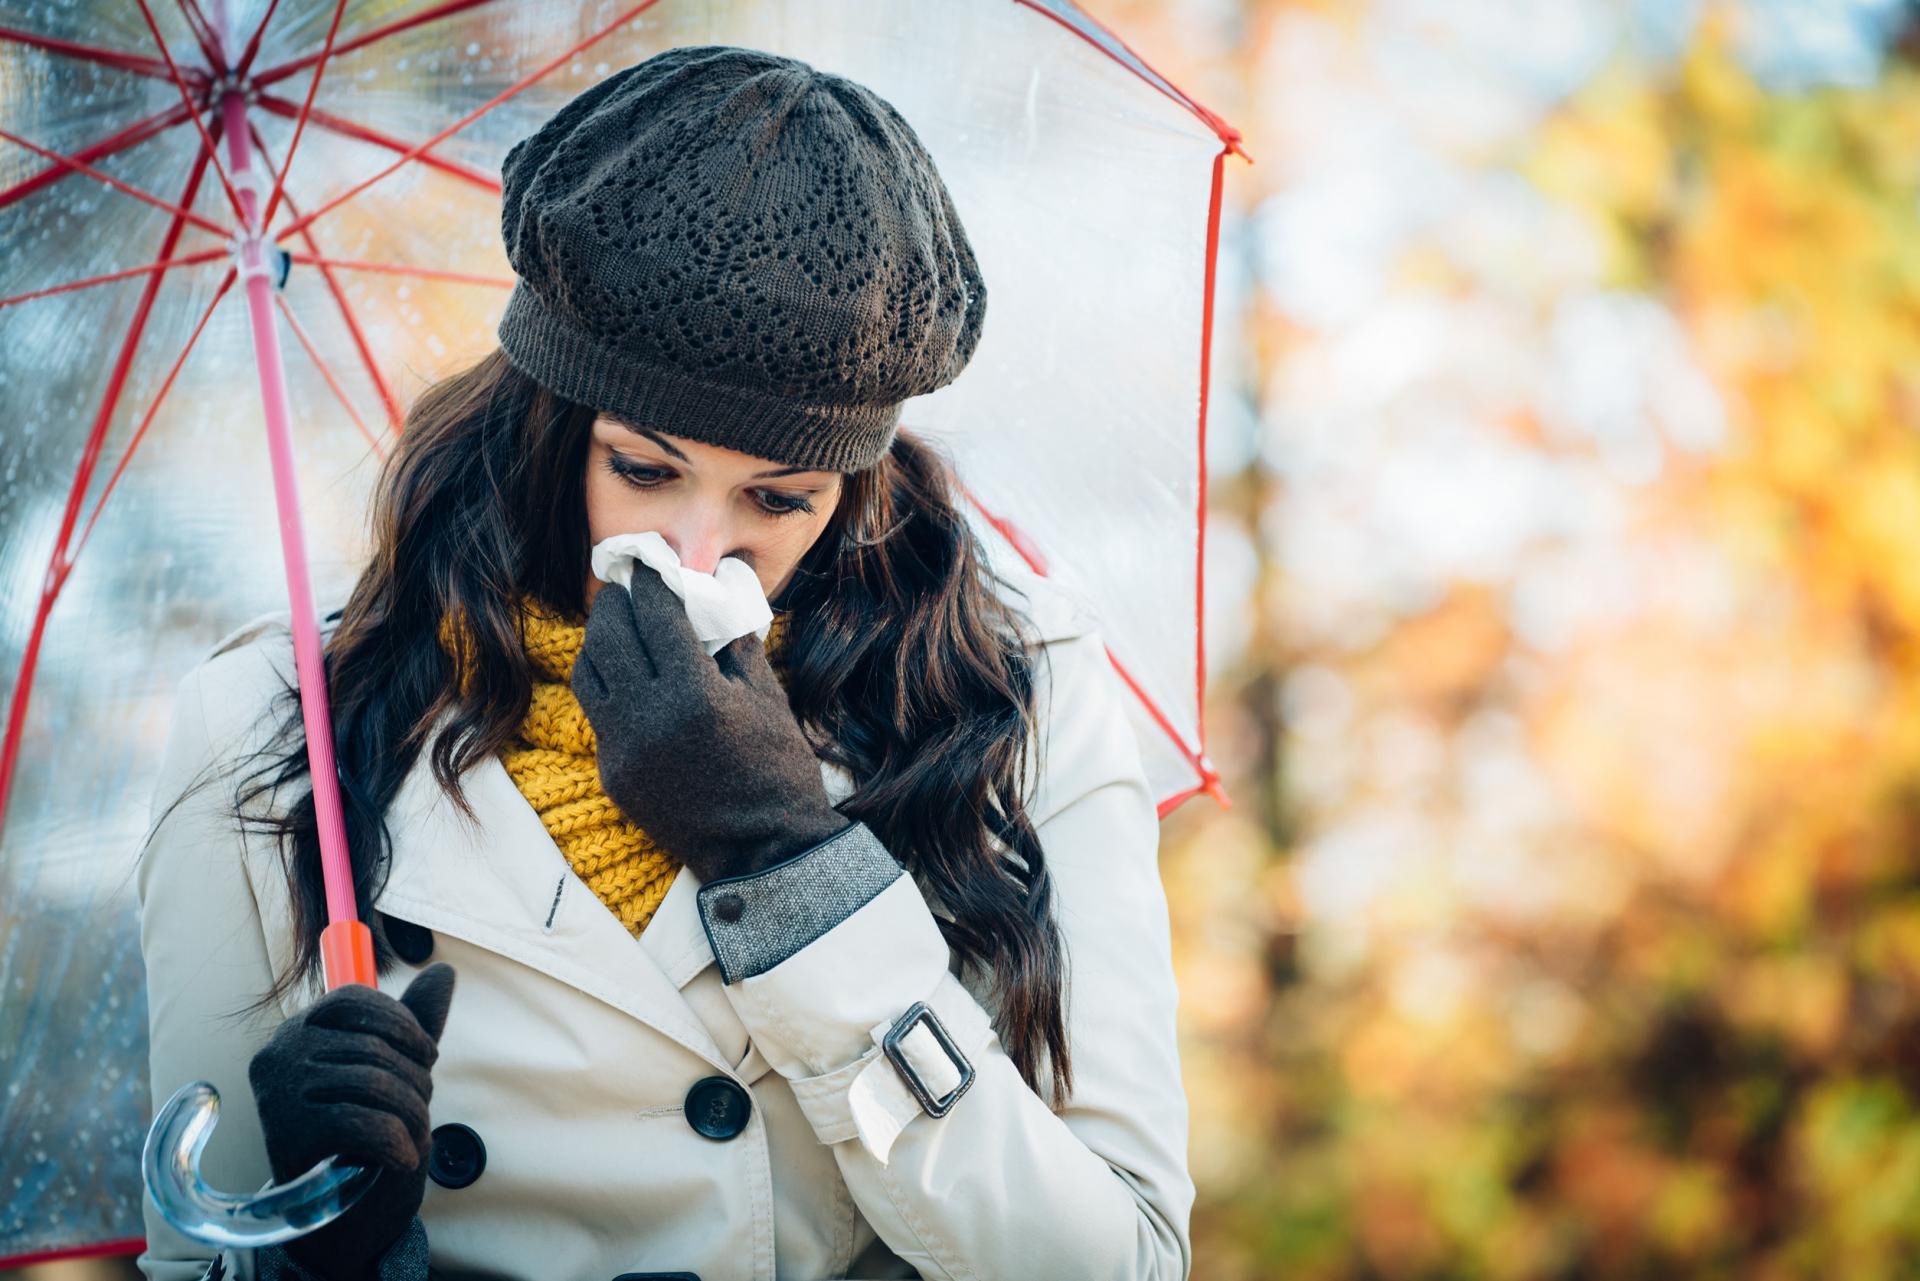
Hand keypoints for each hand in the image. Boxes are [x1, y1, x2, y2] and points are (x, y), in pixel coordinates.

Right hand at [249, 963, 456, 1279]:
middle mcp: (279, 1053)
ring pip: (373, 1082)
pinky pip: (362, 1122)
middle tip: (423, 1108)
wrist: (339, 1205)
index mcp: (299, 1028)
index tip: (427, 1057)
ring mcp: (279, 1093)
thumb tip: (445, 971)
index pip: (356, 1000)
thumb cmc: (364, 1125)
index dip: (404, 1026)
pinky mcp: (289, 1134)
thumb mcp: (393, 1066)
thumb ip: (414, 1021)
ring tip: (416, 1136)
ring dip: (412, 1114)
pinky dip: (395, 1141)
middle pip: (372, 1045)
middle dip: (415, 1079)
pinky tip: (402, 1158)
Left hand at [571, 568, 851, 882]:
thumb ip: (735, 643)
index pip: (656, 615)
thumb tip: (721, 593)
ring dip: (601, 641)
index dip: (653, 583)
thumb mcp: (767, 698)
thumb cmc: (778, 770)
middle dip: (617, 602)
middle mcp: (649, 718)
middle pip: (609, 635)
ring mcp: (624, 749)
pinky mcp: (613, 775)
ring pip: (588, 672)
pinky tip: (627, 677)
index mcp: (694, 694)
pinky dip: (608, 686)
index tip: (654, 566)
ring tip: (619, 628)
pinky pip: (598, 714)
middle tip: (629, 587)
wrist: (764, 851)